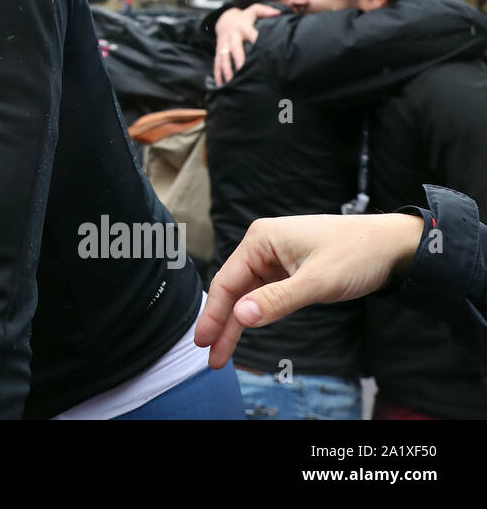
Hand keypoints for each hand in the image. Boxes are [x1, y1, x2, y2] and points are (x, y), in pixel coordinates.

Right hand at [194, 213, 424, 368]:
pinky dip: (257, 313)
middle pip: (233, 290)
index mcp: (260, 240)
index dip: (213, 313)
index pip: (227, 281)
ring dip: (237, 322)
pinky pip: (265, 294)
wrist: (393, 245)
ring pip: (248, 295)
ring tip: (224, 354)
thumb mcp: (317, 282)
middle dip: (222, 323)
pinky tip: (246, 330)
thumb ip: (277, 300)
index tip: (202, 341)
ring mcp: (275, 258)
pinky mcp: (289, 269)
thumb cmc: (357, 255)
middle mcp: (262, 246)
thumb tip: (241, 316)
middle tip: (211, 355)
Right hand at [213, 4, 281, 85]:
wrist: (223, 19)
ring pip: (223, 57)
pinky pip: (217, 63)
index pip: (250, 32)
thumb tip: (279, 13)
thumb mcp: (253, 10)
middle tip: (241, 68)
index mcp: (242, 27)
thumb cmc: (243, 18)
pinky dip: (217, 74)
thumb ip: (265, 10)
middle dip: (237, 58)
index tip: (260, 45)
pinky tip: (220, 84)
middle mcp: (232, 36)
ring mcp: (223, 45)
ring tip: (230, 81)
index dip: (254, 38)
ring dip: (226, 69)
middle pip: (234, 47)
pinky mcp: (218, 51)